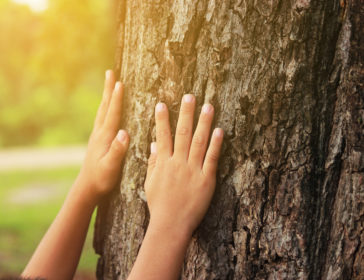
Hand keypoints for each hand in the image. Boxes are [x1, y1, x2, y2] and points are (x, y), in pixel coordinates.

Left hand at [78, 70, 128, 204]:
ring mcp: (97, 136)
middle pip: (104, 106)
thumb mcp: (111, 167)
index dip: (116, 98)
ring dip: (106, 96)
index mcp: (104, 137)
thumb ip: (117, 150)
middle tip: (110, 73)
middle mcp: (99, 133)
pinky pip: (102, 118)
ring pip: (102, 111)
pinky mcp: (98, 140)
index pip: (112, 114)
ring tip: (110, 83)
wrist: (87, 187)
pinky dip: (105, 107)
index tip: (120, 82)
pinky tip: (107, 107)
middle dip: (108, 89)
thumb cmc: (101, 179)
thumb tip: (124, 132)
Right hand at [144, 94, 223, 236]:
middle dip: (185, 113)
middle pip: (182, 133)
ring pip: (199, 141)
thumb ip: (153, 162)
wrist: (171, 224)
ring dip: (203, 123)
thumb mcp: (150, 183)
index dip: (162, 119)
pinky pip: (212, 159)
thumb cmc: (159, 205)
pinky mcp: (207, 179)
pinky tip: (220, 131)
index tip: (162, 104)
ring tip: (208, 106)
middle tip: (189, 96)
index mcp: (164, 163)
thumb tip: (154, 144)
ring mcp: (193, 170)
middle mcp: (178, 162)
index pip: (162, 136)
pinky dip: (216, 144)